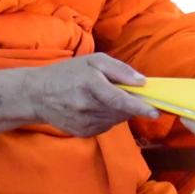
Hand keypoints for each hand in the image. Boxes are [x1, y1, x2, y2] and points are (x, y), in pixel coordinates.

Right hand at [25, 53, 157, 136]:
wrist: (38, 94)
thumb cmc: (69, 73)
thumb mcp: (94, 60)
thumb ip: (119, 69)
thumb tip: (142, 82)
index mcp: (90, 84)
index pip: (119, 100)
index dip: (139, 106)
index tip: (156, 111)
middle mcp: (86, 106)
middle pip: (121, 111)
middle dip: (132, 105)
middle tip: (132, 94)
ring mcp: (83, 122)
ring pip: (115, 119)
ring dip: (120, 110)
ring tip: (107, 97)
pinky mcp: (83, 132)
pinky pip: (106, 126)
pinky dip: (109, 117)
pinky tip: (98, 106)